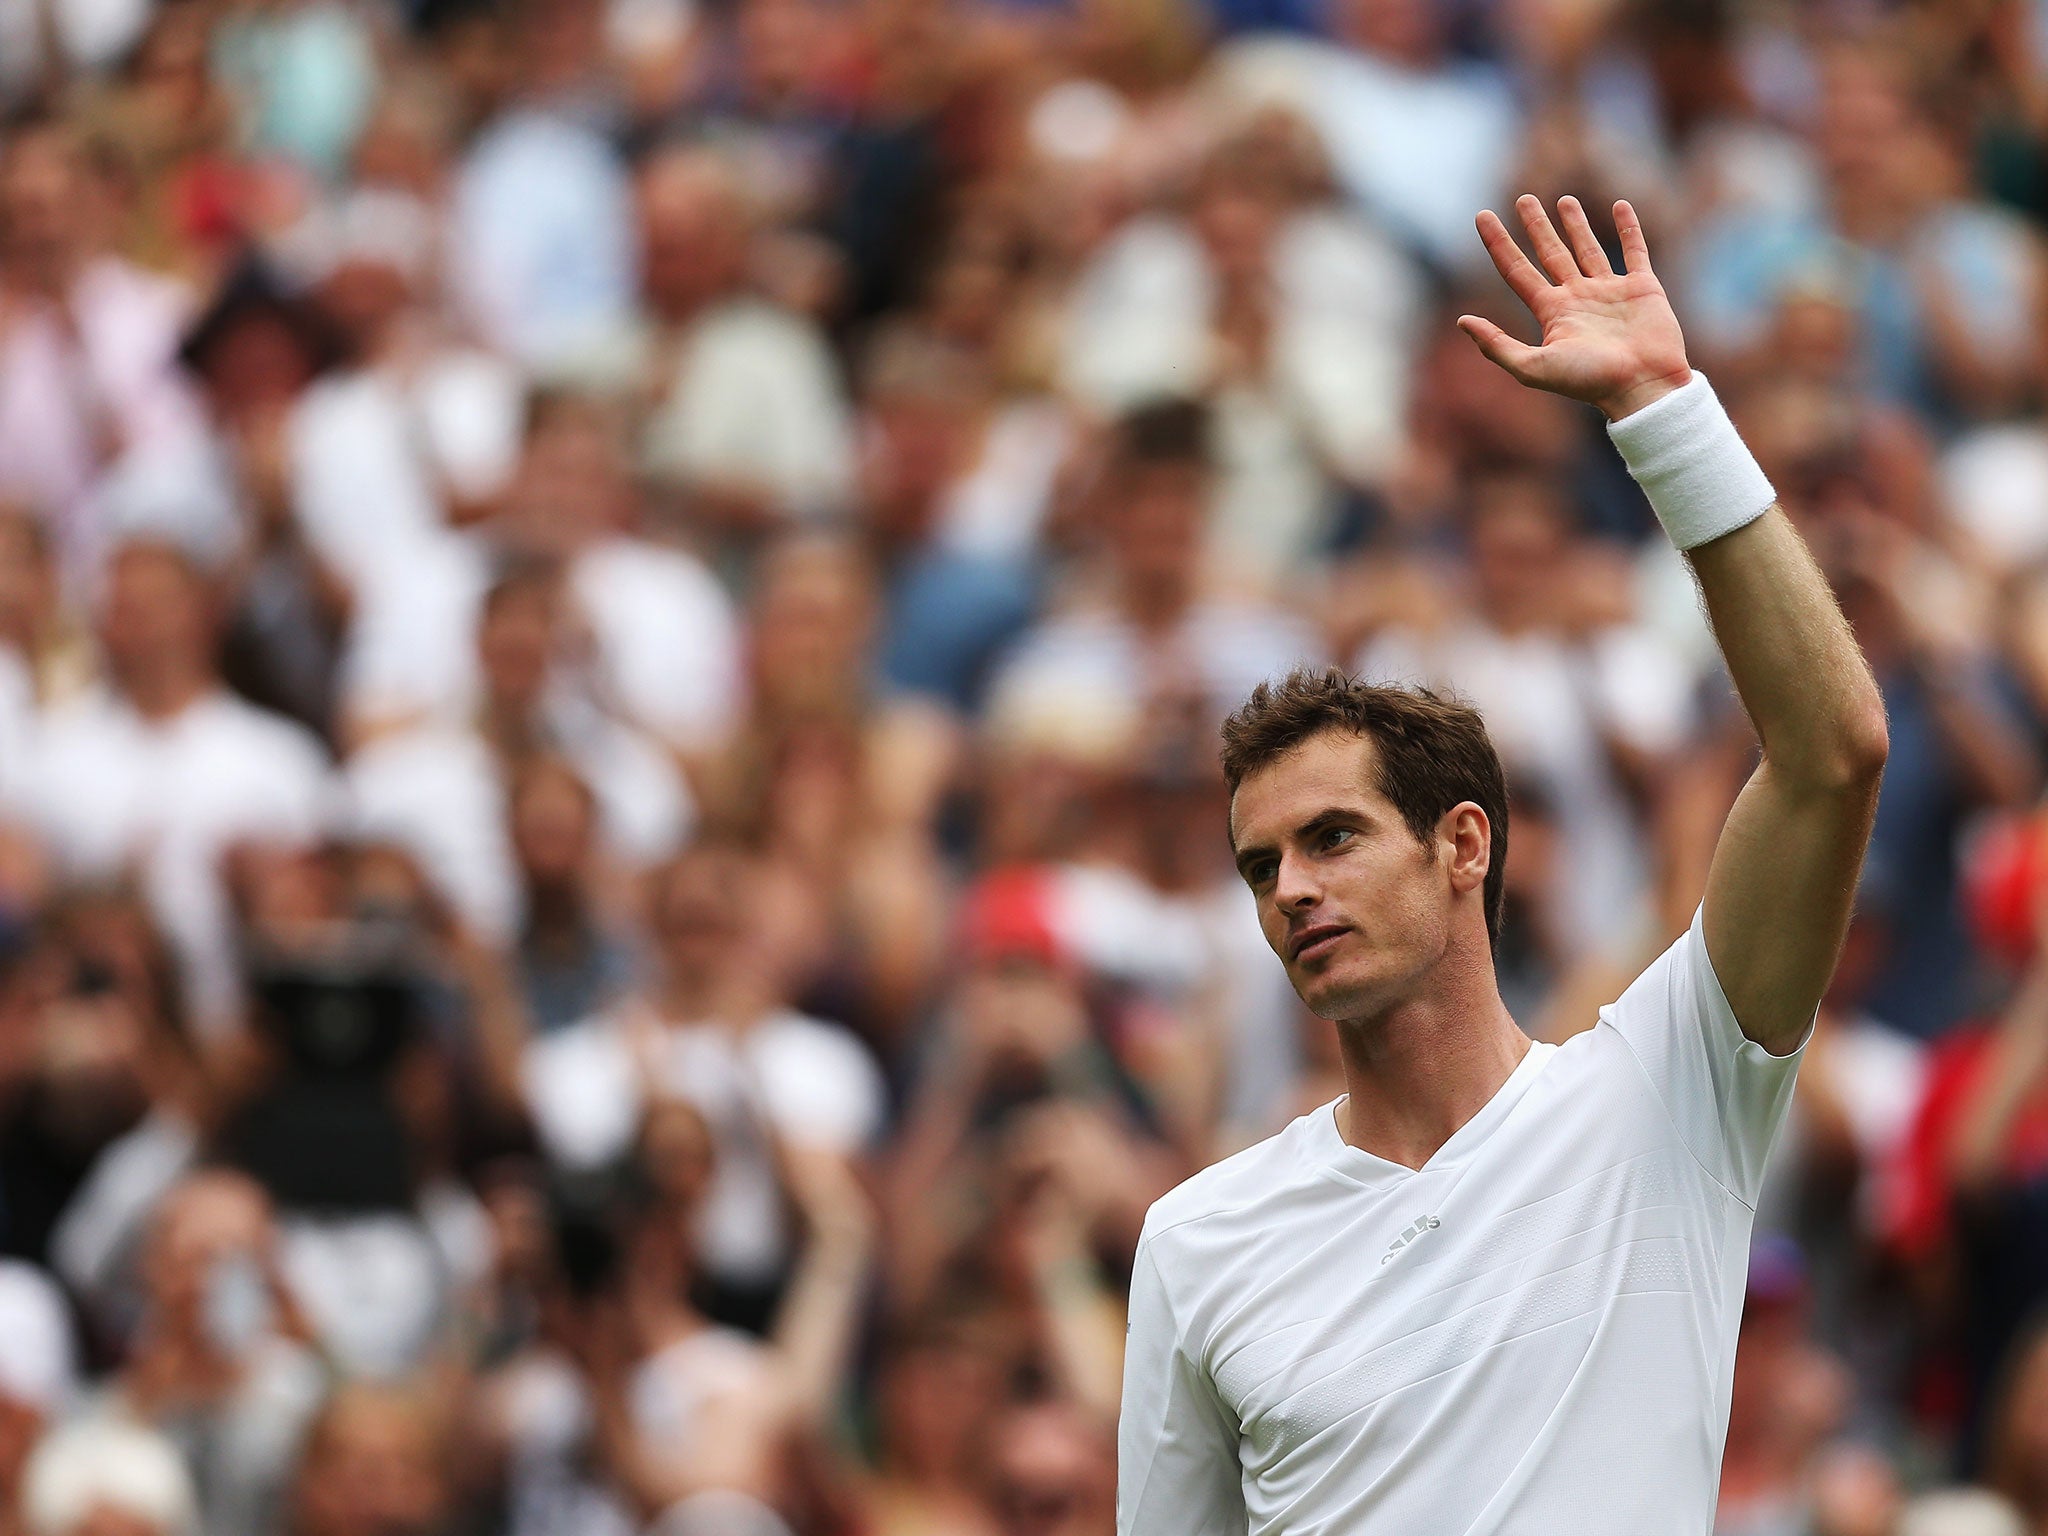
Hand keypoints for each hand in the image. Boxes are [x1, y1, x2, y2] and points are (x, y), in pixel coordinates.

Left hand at [1459, 195, 1692, 421]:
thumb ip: (1496, 345)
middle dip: (1535, 226)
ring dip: (1576, 224)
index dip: (1497, 244)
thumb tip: (1461, 321)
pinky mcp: (1643, 288)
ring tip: (1564, 200)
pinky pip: (1635, 250)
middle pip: (1550, 253)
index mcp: (1552, 313)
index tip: (1481, 216)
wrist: (1642, 387)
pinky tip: (1619, 206)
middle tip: (1522, 199)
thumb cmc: (1588, 381)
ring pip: (1588, 249)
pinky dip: (1629, 228)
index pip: (1516, 270)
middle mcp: (1577, 299)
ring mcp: (1609, 292)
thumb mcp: (1533, 368)